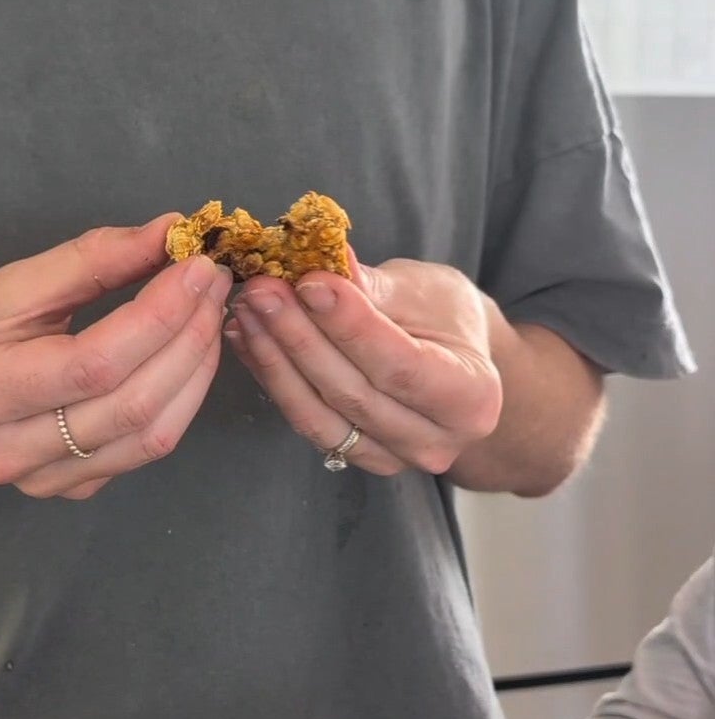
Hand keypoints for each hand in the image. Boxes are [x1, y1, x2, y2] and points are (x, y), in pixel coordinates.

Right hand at [0, 217, 230, 499]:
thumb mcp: (6, 285)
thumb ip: (88, 260)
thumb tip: (168, 232)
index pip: (93, 362)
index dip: (158, 314)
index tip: (196, 266)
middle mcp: (10, 451)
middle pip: (131, 403)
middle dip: (188, 337)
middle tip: (212, 283)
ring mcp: (42, 481)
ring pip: (151, 436)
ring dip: (196, 370)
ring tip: (208, 314)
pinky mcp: (70, 491)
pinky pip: (145, 452)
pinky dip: (180, 399)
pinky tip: (185, 356)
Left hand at [224, 254, 502, 476]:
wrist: (453, 357)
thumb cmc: (446, 316)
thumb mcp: (424, 290)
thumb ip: (373, 286)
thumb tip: (325, 259)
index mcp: (472, 399)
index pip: (401, 366)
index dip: (350, 326)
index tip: (309, 283)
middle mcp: (435, 442)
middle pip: (354, 394)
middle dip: (300, 337)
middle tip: (262, 290)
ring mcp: (392, 459)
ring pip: (319, 415)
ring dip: (275, 359)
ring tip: (246, 311)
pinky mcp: (355, 458)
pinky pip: (304, 421)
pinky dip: (272, 377)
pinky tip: (247, 338)